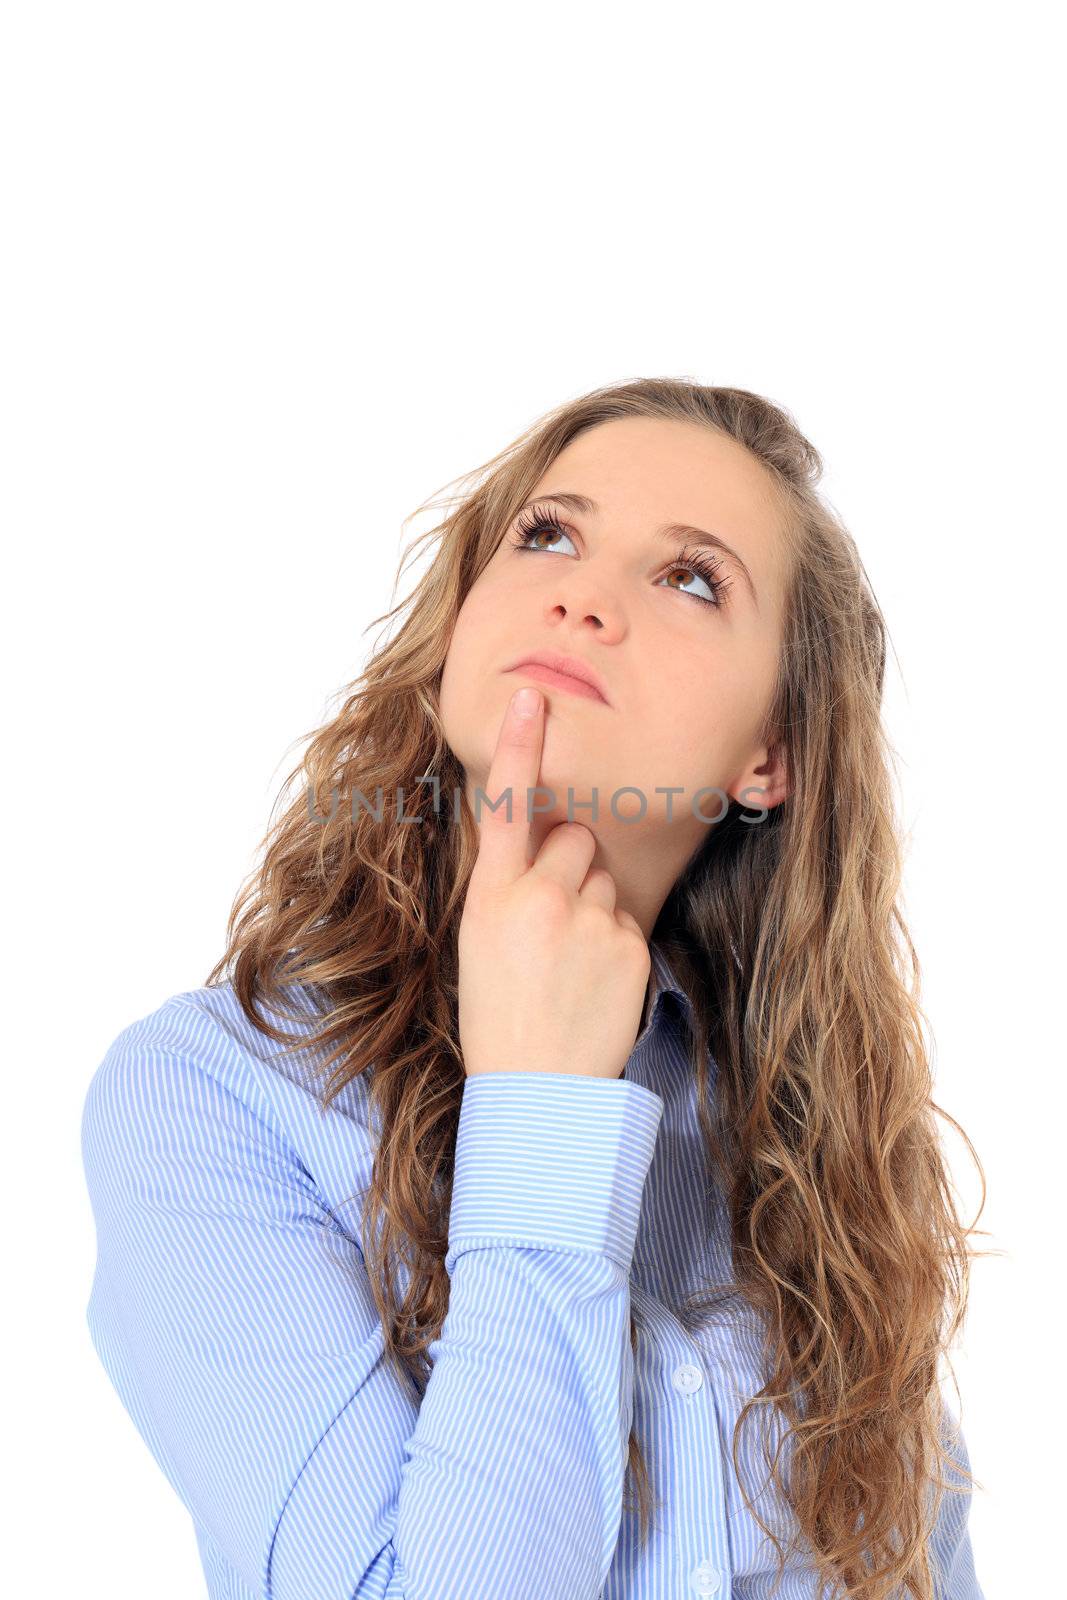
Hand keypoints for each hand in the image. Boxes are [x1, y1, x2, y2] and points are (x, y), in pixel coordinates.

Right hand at [457, 685, 651, 1079]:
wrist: (537, 1088)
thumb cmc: (500, 1012)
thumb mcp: (479, 939)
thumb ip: (509, 884)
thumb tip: (548, 840)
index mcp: (491, 896)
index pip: (504, 807)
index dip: (518, 748)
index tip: (533, 698)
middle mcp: (541, 898)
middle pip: (575, 837)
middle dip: (570, 863)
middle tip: (550, 920)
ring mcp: (590, 920)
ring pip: (606, 875)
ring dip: (594, 902)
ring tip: (570, 959)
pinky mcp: (630, 944)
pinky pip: (628, 915)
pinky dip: (615, 939)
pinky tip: (592, 979)